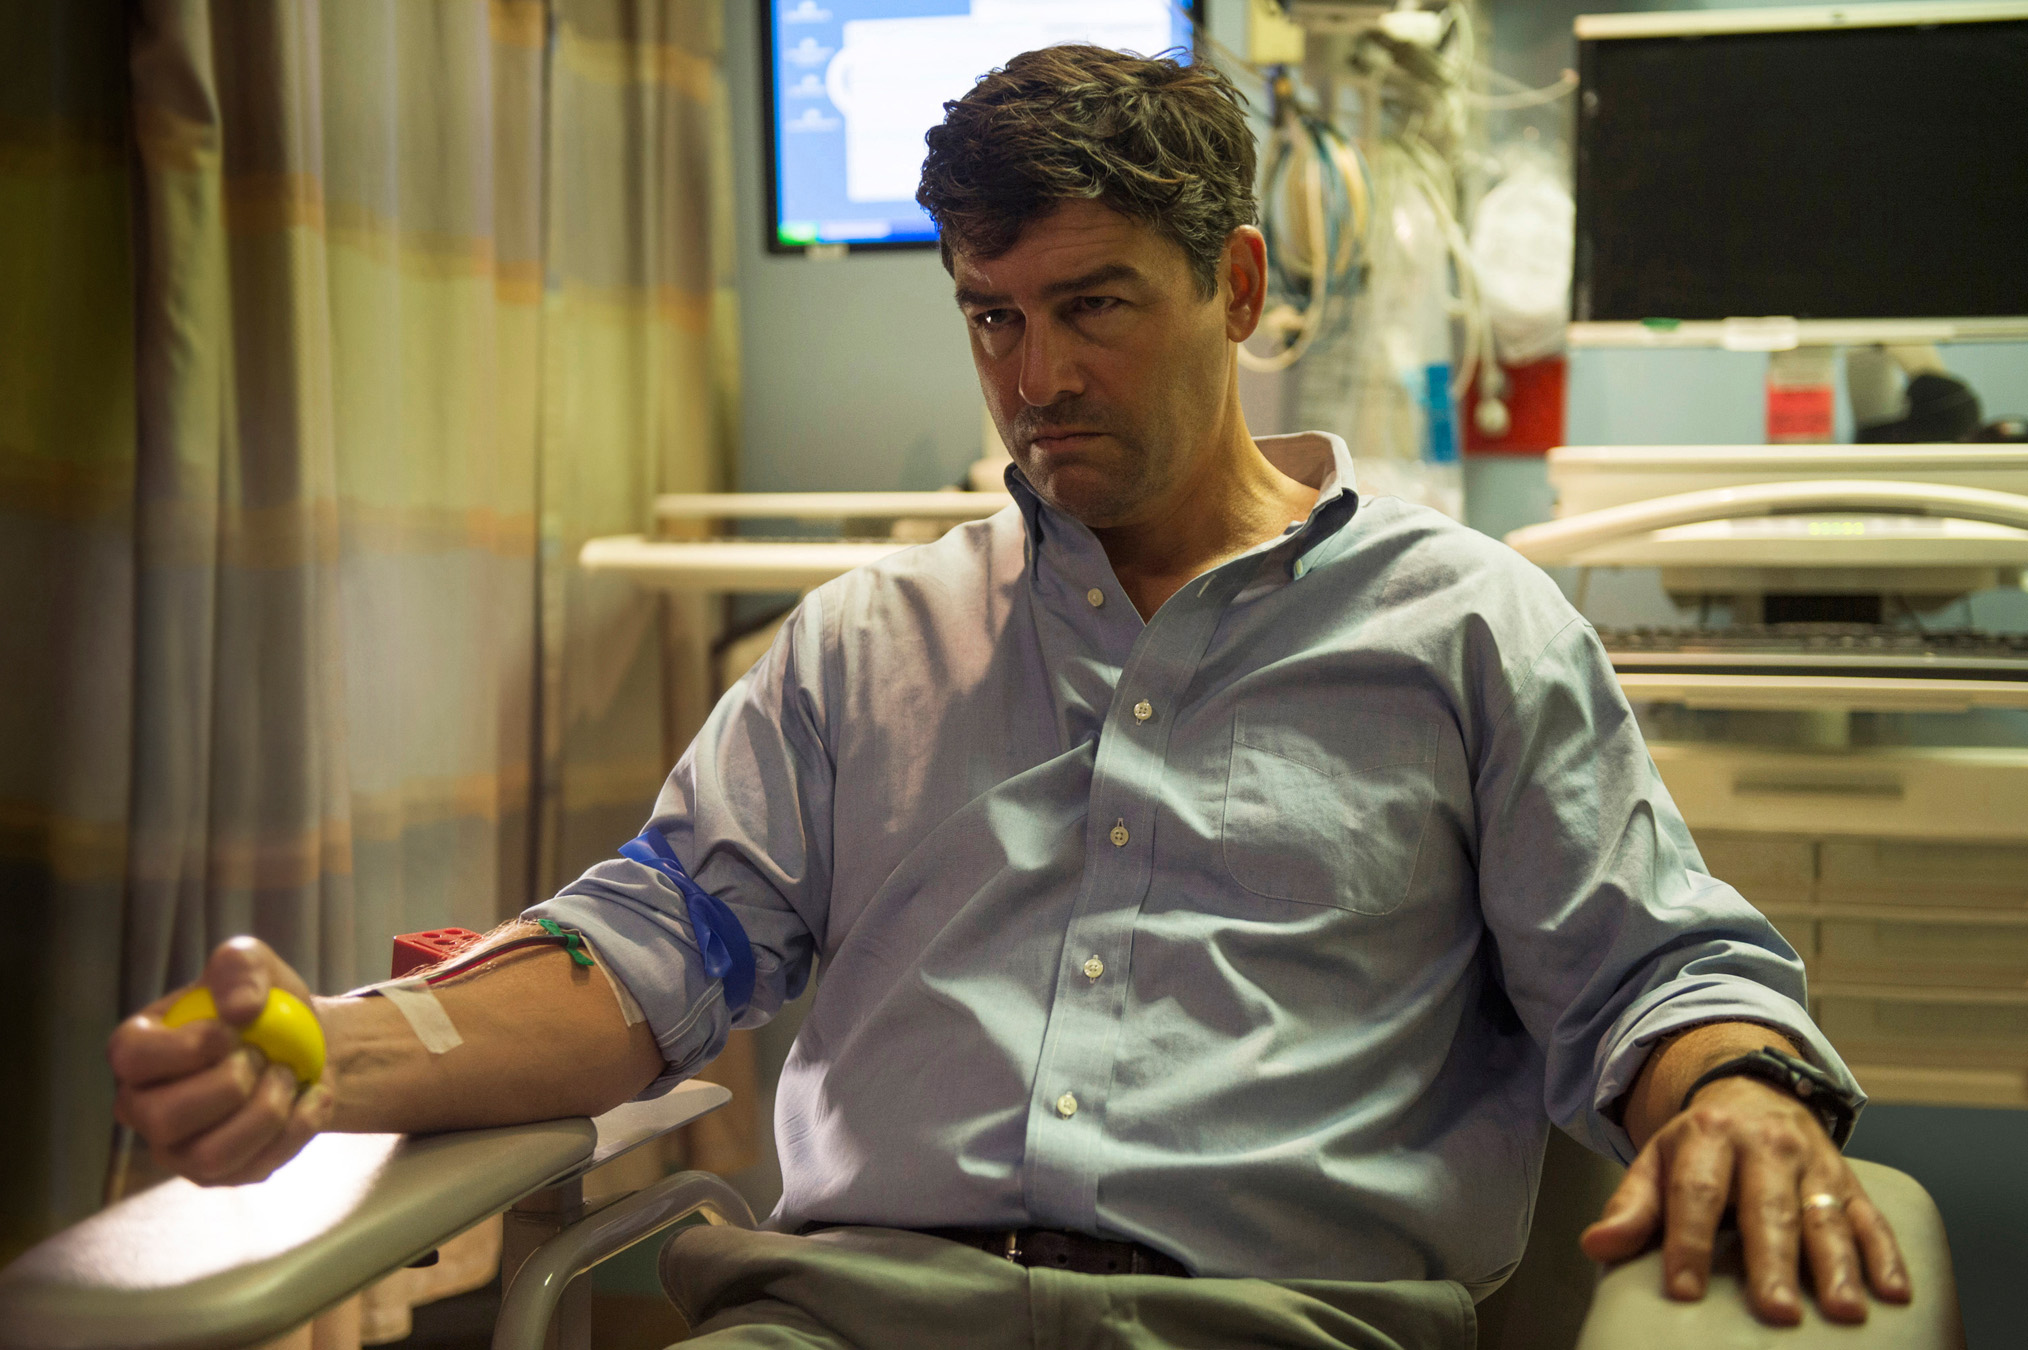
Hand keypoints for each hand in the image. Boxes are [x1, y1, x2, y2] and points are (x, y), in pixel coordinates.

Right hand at [108, 937, 335, 1184]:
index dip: (187, 1048)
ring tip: (287, 1076)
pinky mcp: (218, 1173)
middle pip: (165, 1119)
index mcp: (137, 1050)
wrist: (302, 1045)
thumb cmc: (263, 1005)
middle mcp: (142, 1107)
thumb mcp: (252, 964)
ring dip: (266, 1112)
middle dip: (231, 1085)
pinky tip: (312, 1098)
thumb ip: (240, 968)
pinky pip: (251, 1170)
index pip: (132, 1060)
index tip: (232, 1032)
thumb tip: (241, 1010)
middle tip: (264, 1056)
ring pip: (210, 1156)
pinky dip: (295, 1130)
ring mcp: (177, 1148)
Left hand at [1580, 1075, 1910, 1324]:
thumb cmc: (1700, 1145)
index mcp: (1708, 1136)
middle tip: (1777, 1311)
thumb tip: (1597, 1245)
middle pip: (1768, 1208)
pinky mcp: (1849, 1182)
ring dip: (1837, 1266)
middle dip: (1773, 1262)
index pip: (1696, 1193)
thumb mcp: (1657, 1161)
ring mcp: (1813, 1164)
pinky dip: (1886, 1256)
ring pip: (1826, 1216)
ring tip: (1842, 1311)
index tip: (1684, 1290)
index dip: (1689, 1242)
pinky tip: (1892, 1293)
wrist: (1754, 1092)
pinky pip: (1873, 1219)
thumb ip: (1631, 1207)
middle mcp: (1765, 1145)